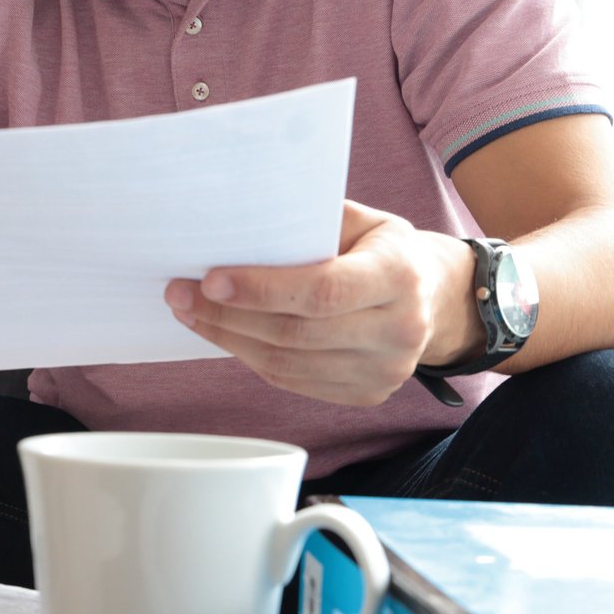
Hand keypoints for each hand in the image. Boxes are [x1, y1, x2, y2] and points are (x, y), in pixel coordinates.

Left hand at [163, 202, 481, 406]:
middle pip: (297, 332)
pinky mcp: (367, 394)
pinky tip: (224, 334)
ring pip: (288, 364)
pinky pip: (293, 382)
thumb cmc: (382, 248)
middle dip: (228, 314)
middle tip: (180, 294)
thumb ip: (310, 221)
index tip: (210, 279)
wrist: (433, 297)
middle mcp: (400, 329)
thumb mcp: (362, 219)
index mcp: (400, 275)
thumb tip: (237, 223)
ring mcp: (386, 371)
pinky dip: (251, 358)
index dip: (262, 289)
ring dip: (229, 339)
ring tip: (189, 312)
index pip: (323, 290)